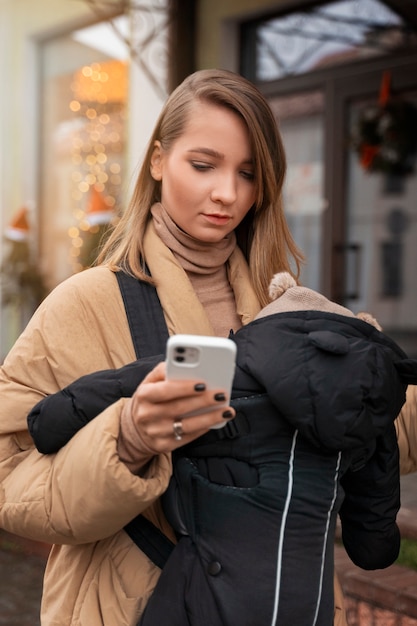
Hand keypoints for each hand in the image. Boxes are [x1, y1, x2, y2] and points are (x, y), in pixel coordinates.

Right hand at [120, 361, 234, 455]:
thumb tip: (186, 364)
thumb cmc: (150, 398)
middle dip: (203, 401)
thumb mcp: (150, 381)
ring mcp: (155, 432)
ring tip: (226, 410)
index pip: (165, 390)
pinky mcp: (163, 445)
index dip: (184, 387)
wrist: (136, 427)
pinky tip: (215, 421)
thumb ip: (165, 370)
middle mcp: (147, 415)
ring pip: (186, 426)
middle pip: (179, 408)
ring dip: (209, 418)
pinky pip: (187, 438)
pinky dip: (203, 429)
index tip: (203, 383)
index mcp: (144, 395)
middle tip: (221, 395)